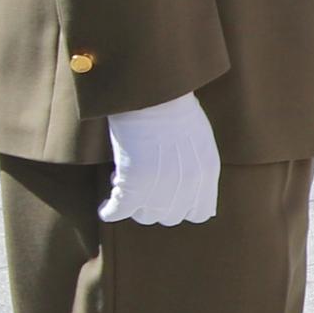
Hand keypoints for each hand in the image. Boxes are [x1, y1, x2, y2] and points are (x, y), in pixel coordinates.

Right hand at [98, 94, 219, 226]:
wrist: (153, 96)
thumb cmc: (173, 108)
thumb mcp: (199, 139)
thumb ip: (198, 166)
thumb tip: (189, 188)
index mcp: (207, 174)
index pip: (200, 212)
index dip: (183, 207)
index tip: (169, 196)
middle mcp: (188, 186)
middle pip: (170, 216)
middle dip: (156, 204)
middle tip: (143, 185)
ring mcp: (161, 189)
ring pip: (144, 216)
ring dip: (134, 204)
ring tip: (125, 181)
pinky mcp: (132, 186)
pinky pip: (117, 212)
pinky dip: (110, 211)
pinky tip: (106, 206)